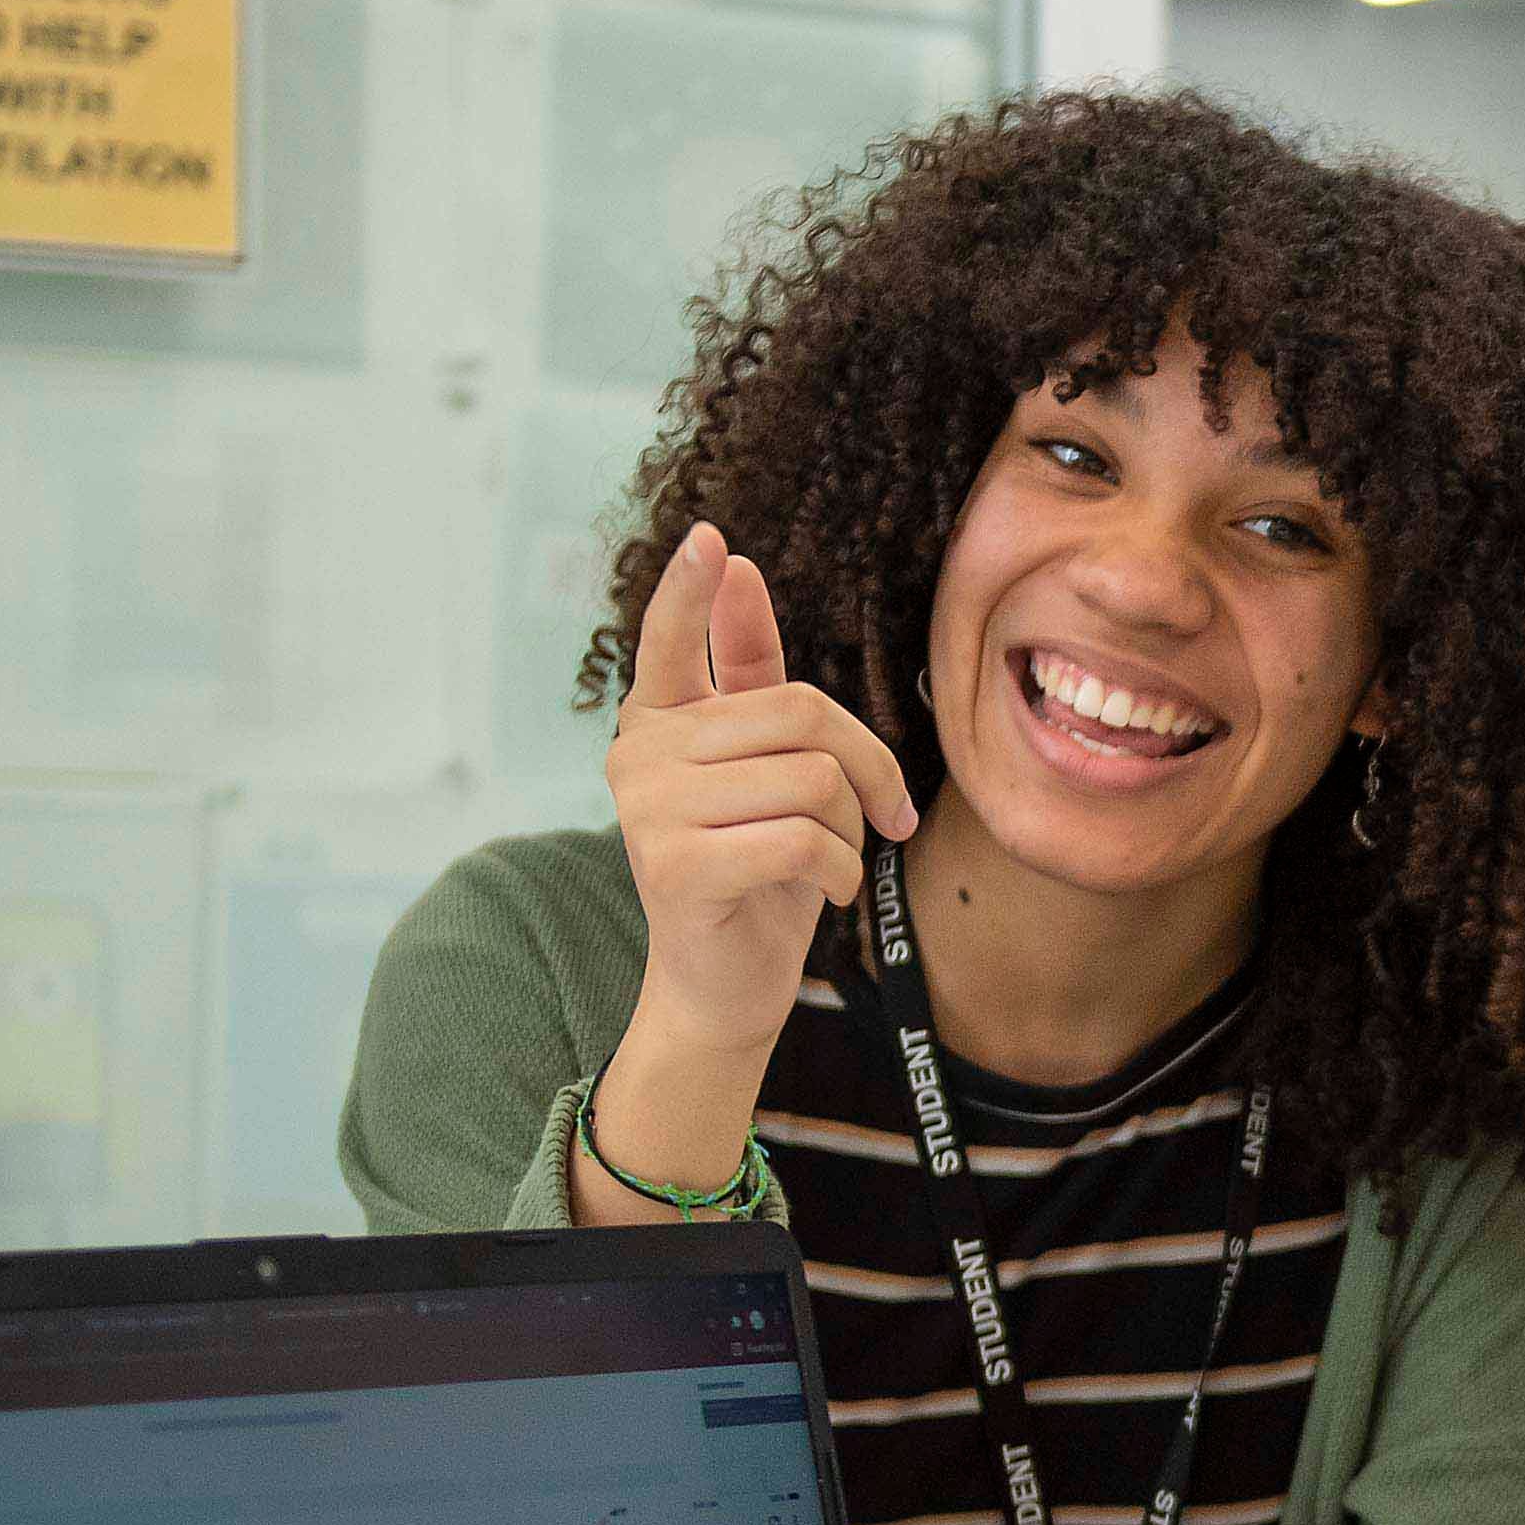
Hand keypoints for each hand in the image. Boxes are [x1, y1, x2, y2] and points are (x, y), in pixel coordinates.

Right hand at [599, 520, 920, 1120]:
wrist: (726, 985)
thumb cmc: (758, 872)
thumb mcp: (764, 770)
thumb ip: (747, 677)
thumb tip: (740, 568)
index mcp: (660, 724)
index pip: (669, 640)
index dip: (691, 590)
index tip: (712, 539)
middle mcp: (639, 755)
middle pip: (800, 714)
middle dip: (867, 768)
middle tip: (885, 817)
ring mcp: (648, 809)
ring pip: (811, 780)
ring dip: (850, 831)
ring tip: (827, 862)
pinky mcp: (676, 864)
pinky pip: (803, 840)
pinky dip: (838, 872)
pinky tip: (820, 893)